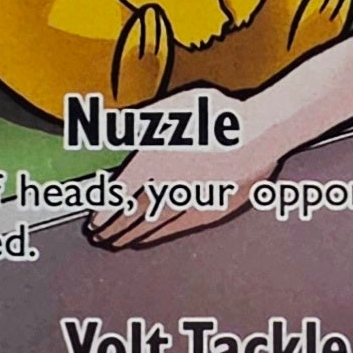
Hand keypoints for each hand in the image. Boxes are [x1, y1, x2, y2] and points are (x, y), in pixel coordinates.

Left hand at [86, 105, 274, 249]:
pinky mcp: (210, 211)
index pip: (120, 192)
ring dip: (131, 235)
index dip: (104, 210)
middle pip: (132, 213)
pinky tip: (149, 239)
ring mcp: (188, 201)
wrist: (259, 136)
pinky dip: (158, 235)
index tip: (93, 221)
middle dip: (112, 228)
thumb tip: (111, 126)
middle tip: (98, 239)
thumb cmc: (219, 116)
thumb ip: (139, 122)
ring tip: (116, 243)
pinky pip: (176, 228)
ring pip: (152, 224)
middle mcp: (167, 184)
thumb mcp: (172, 109)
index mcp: (153, 159)